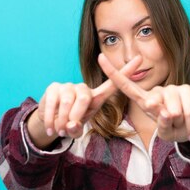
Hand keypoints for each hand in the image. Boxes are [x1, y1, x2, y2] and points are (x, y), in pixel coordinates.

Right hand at [27, 55, 142, 146]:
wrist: (50, 123)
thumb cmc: (69, 125)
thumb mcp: (77, 130)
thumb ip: (77, 129)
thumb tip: (71, 125)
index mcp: (95, 98)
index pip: (113, 84)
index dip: (126, 72)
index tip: (139, 59)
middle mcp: (83, 89)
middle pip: (85, 98)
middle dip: (76, 117)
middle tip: (68, 130)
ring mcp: (68, 86)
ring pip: (68, 101)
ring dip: (62, 120)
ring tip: (59, 130)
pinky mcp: (53, 87)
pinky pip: (52, 102)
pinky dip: (51, 119)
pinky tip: (50, 128)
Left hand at [97, 53, 189, 144]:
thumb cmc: (176, 128)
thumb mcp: (165, 132)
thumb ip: (161, 125)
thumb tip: (165, 112)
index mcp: (145, 100)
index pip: (125, 86)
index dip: (113, 72)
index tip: (99, 57)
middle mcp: (157, 91)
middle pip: (152, 105)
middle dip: (163, 122)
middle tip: (171, 125)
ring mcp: (172, 88)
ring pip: (171, 110)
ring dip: (177, 123)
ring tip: (180, 122)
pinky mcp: (187, 90)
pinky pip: (185, 111)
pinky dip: (188, 124)